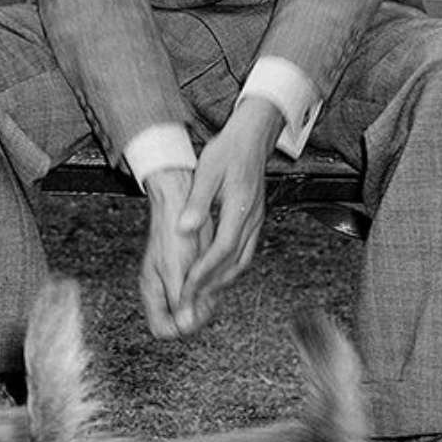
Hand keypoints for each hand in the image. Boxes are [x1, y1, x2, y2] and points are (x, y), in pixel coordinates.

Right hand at [137, 168, 205, 337]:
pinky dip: (209, 287)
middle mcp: (162, 289)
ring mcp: (175, 280)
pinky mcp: (189, 270)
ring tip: (210, 280)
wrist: (179, 201)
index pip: (162, 329)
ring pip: (193, 306)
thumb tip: (185, 327)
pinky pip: (201, 290)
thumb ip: (180, 300)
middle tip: (205, 294)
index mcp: (152, 291)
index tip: (194, 313)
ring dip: (205, 299)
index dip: (180, 327)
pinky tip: (214, 274)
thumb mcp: (175, 269)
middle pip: (180, 320)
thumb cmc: (172, 233)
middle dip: (196, 312)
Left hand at [174, 97, 283, 327]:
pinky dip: (230, 268)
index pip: (221, 251)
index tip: (186, 290)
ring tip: (202, 298)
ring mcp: (257, 221)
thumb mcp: (207, 172)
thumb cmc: (228, 150)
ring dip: (222, 282)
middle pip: (234, 264)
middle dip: (212, 287)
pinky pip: (245, 252)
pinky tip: (216, 274)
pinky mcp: (256, 220)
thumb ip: (197, 203)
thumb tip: (184, 229)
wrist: (253, 136)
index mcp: (240, 209)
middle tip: (192, 305)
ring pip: (242, 261)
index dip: (203, 274)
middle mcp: (253, 220)